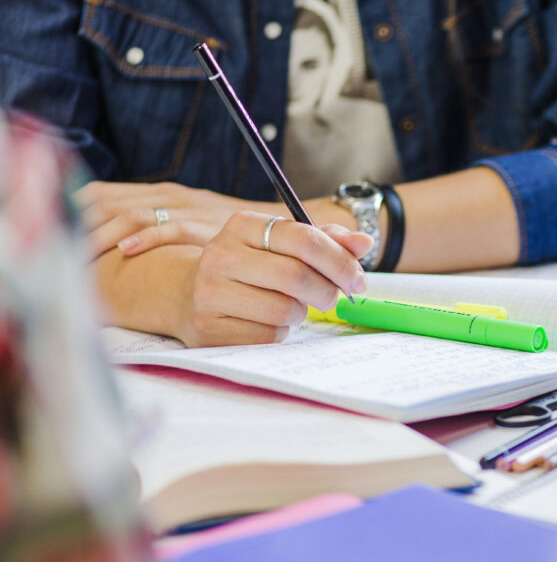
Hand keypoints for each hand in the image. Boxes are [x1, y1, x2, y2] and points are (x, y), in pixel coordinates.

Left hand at [74, 181, 281, 258]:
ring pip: (131, 214)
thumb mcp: (192, 221)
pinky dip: (144, 238)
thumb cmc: (233, 233)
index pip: (102, 193)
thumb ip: (161, 223)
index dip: (73, 211)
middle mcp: (170, 195)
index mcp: (161, 192)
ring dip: (102, 235)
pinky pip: (170, 229)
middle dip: (78, 225)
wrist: (281, 230)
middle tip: (57, 249)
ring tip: (80, 254)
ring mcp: (188, 208)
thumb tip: (118, 241)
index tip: (54, 233)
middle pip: (108, 201)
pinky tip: (126, 251)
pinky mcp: (206, 225)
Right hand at [171, 211, 372, 346]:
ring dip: (300, 313)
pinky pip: (267, 336)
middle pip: (296, 276)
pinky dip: (280, 333)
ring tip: (290, 306)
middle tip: (332, 297)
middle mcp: (220, 255)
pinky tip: (268, 322)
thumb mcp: (282, 244)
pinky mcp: (208, 329)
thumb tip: (364, 243)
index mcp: (243, 226)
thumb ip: (326, 241)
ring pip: (283, 310)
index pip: (304, 239)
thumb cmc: (250, 266)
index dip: (340, 261)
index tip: (358, 279)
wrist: (187, 293)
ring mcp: (209, 293)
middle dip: (326, 291)